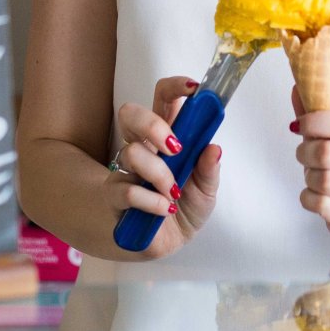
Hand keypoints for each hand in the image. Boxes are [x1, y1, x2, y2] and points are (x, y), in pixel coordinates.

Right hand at [104, 75, 222, 257]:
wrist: (165, 243)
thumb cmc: (185, 207)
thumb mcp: (206, 191)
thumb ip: (208, 170)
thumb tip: (214, 149)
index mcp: (167, 136)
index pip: (163, 99)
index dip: (174, 87)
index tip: (193, 88)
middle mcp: (143, 146)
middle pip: (130, 113)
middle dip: (152, 125)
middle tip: (175, 147)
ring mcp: (126, 169)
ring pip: (132, 153)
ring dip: (159, 174)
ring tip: (173, 193)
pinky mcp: (115, 196)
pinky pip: (128, 190)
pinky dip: (152, 201)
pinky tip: (164, 209)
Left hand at [290, 86, 329, 235]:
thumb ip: (314, 113)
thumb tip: (297, 86)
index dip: (317, 121)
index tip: (302, 125)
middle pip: (328, 152)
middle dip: (306, 152)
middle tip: (304, 153)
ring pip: (325, 180)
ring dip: (309, 176)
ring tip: (313, 175)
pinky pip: (319, 204)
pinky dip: (309, 197)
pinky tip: (315, 193)